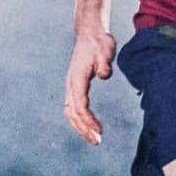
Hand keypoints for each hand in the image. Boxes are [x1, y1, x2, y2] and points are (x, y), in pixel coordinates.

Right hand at [63, 25, 116, 143]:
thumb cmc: (99, 43)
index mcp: (77, 78)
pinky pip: (73, 108)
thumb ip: (104, 63)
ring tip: (95, 139)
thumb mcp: (105, 50)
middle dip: (83, 129)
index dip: (88, 120)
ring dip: (80, 127)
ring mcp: (71, 86)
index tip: (100, 131)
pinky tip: (90, 127)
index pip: (80, 105)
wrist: (90, 34)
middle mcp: (71, 84)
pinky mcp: (75, 87)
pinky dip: (80, 120)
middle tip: (98, 142)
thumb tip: (104, 74)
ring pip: (70, 112)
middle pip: (72, 113)